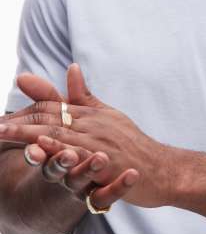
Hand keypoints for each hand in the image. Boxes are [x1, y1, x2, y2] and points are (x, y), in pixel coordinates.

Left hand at [0, 64, 177, 207]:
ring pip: (58, 136)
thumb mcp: (108, 114)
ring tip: (4, 133)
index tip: (0, 116)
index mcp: (89, 114)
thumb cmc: (132, 144)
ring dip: (28, 135)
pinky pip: (78, 157)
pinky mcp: (106, 164)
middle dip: (18, 121)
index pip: (51, 107)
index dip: (24, 109)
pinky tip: (41, 150)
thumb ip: (84, 95)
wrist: (161, 167)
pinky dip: (58, 152)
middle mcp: (91, 125)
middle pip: (49, 118)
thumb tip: (71, 66)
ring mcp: (98, 144)